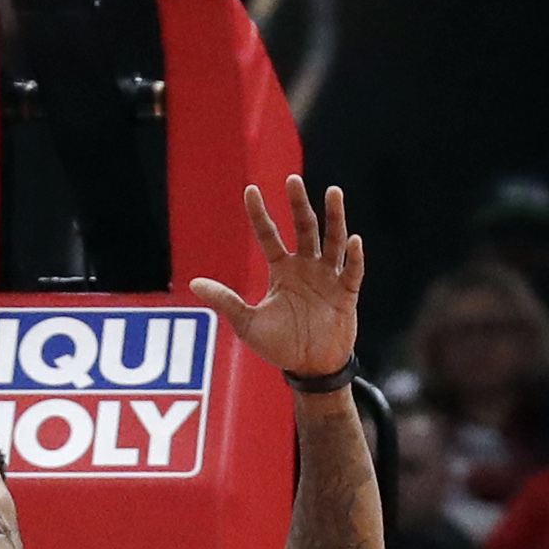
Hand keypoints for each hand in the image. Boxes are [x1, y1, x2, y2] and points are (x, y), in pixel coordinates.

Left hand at [190, 176, 362, 381]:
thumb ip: (225, 300)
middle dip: (298, 205)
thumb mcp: (247, 323)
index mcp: (282, 270)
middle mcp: (306, 267)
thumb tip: (194, 283)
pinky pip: (352, 271)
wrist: (308, 367)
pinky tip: (353, 241)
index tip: (250, 190)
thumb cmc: (279, 345)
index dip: (260, 214)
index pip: (269, 235)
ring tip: (333, 192)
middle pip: (303, 228)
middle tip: (291, 180)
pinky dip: (354, 257)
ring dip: (334, 218)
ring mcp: (328, 278)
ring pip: (333, 240)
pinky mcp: (346, 293)